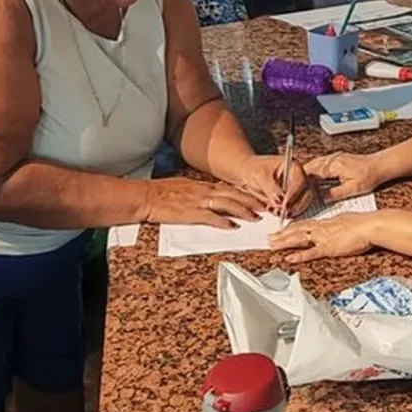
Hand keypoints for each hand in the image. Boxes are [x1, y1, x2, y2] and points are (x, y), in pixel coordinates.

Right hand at [143, 177, 263, 228]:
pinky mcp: (191, 213)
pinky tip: (232, 226)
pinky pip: (211, 217)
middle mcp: (204, 191)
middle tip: (265, 207)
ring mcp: (198, 201)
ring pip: (227, 204)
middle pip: (234, 194)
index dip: (246, 194)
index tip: (258, 198)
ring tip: (255, 217)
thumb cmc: (161, 192)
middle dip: (252, 201)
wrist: (145, 196)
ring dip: (244, 210)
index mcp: (202, 185)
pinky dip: (223, 221)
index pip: (230, 188)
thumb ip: (200, 192)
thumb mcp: (184, 187)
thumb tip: (212, 196)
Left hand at [238, 155, 312, 217]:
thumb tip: (279, 199)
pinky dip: (288, 213)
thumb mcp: (260, 174)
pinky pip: (296, 208)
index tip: (284, 204)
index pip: (300, 180)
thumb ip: (270, 186)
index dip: (294, 193)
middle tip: (282, 213)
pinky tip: (275, 213)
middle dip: (295, 205)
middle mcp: (299, 177)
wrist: (250, 171)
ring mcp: (297, 188)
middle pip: (306, 193)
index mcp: (294, 165)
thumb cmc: (255, 168)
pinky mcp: (294, 198)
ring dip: (291, 210)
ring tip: (276, 213)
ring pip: (302, 203)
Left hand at [268, 213, 375, 263]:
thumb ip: (340, 224)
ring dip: (284, 242)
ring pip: (299, 239)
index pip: (305, 224)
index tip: (282, 229)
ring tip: (272, 246)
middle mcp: (322, 228)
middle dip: (282, 234)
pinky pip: (310, 252)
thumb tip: (339, 225)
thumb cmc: (364, 224)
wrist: (371, 226)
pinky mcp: (329, 248)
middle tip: (269, 238)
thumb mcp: (349, 220)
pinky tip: (288, 258)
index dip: (292, 227)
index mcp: (327, 222)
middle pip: (297, 230)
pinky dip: (298, 255)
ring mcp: (324, 237)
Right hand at [303, 151, 386, 201]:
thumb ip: (334, 194)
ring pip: (313, 165)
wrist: (380, 165)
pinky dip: (314, 173)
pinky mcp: (336, 159)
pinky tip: (315, 181)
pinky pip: (320, 165)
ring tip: (302, 188)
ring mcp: (333, 158)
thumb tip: (321, 198)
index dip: (302, 184)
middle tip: (296, 191)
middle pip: (309, 168)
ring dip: (307, 175)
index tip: (297, 192)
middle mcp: (331, 159)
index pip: (311, 174)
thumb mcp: (352, 189)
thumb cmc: (370, 175)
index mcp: (333, 165)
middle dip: (301, 179)